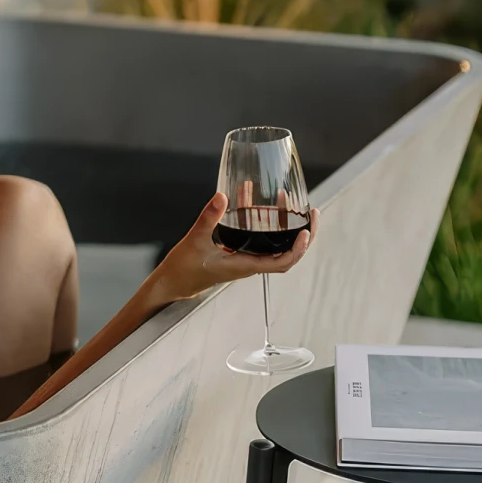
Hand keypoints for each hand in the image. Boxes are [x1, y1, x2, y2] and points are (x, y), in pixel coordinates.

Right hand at [151, 191, 317, 304]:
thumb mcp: (196, 240)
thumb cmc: (183, 270)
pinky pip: (255, 238)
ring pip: (273, 245)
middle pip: (286, 254)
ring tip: (285, 202)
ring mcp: (244, 259)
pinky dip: (259, 221)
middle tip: (310, 212)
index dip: (299, 249)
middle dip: (302, 235)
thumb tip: (222, 198)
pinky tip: (250, 201)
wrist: (171, 283)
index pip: (283, 262)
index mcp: (245, 266)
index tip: (306, 231)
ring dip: (283, 226)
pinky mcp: (235, 253)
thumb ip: (209, 218)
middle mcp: (249, 264)